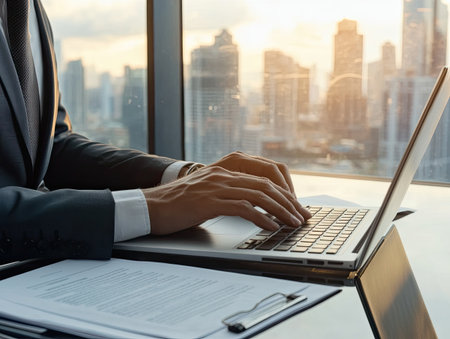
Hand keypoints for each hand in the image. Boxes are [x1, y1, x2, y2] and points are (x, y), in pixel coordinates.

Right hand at [143, 154, 309, 234]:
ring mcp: (216, 186)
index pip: (264, 174)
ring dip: (280, 210)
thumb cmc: (178, 204)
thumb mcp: (207, 192)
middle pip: (266, 184)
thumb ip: (228, 192)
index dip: (283, 189)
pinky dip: (262, 218)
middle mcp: (223, 174)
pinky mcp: (210, 201)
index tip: (294, 205)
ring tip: (293, 223)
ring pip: (258, 195)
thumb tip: (252, 206)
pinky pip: (243, 208)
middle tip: (301, 216)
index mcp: (224, 169)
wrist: (151, 207)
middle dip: (288, 201)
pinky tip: (271, 227)